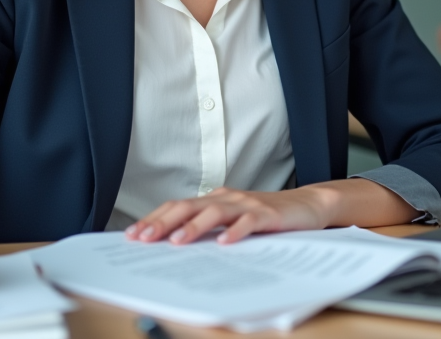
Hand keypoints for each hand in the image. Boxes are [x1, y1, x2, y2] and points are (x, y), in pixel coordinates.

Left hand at [125, 187, 337, 245]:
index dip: (155, 218)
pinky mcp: (268, 214)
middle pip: (189, 206)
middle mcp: (227, 198)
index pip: (178, 206)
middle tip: (143, 237)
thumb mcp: (232, 219)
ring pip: (215, 212)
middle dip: (163, 222)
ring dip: (194, 226)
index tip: (133, 234)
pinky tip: (224, 242)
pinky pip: (249, 222)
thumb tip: (173, 242)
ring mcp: (247, 204)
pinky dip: (235, 231)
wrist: (307, 206)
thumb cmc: (266, 216)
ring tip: (177, 241)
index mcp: (215, 199)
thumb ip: (208, 227)